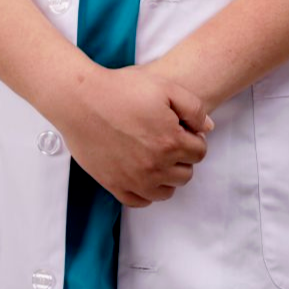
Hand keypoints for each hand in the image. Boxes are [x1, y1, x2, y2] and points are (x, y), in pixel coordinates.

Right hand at [56, 63, 213, 207]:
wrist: (81, 100)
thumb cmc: (122, 89)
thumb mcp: (165, 87)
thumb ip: (193, 108)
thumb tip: (207, 129)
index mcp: (171, 142)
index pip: (199, 152)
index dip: (193, 137)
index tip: (180, 127)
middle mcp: (155, 167)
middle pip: (186, 174)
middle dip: (182, 157)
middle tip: (166, 138)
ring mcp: (135, 180)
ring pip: (167, 191)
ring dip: (167, 175)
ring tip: (154, 154)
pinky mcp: (115, 186)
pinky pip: (141, 200)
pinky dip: (146, 190)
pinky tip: (141, 171)